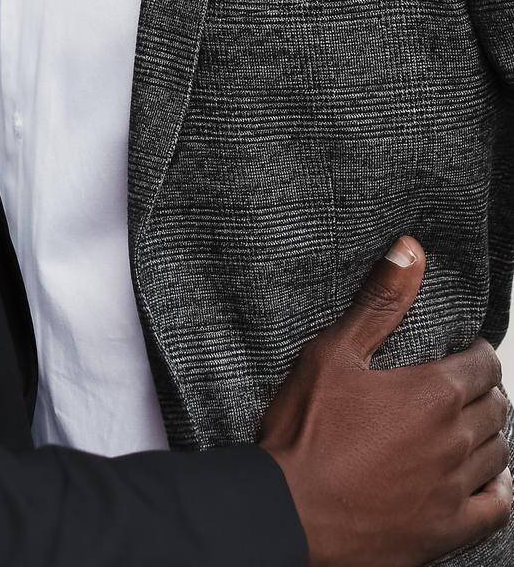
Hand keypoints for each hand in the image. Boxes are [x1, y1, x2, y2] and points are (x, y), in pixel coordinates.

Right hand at [261, 236, 510, 566]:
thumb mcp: (333, 353)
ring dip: (490, 435)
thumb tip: (411, 250)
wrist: (288, 514)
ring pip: (498, 454)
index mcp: (432, 394)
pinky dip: (499, 490)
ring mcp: (454, 489)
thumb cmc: (304, 433)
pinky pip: (497, 509)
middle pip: (495, 408)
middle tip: (463, 386)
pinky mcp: (447, 530)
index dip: (475, 354)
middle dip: (485, 391)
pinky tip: (488, 481)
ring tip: (470, 426)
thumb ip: (379, 302)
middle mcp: (454, 441)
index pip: (482, 365)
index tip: (463, 353)